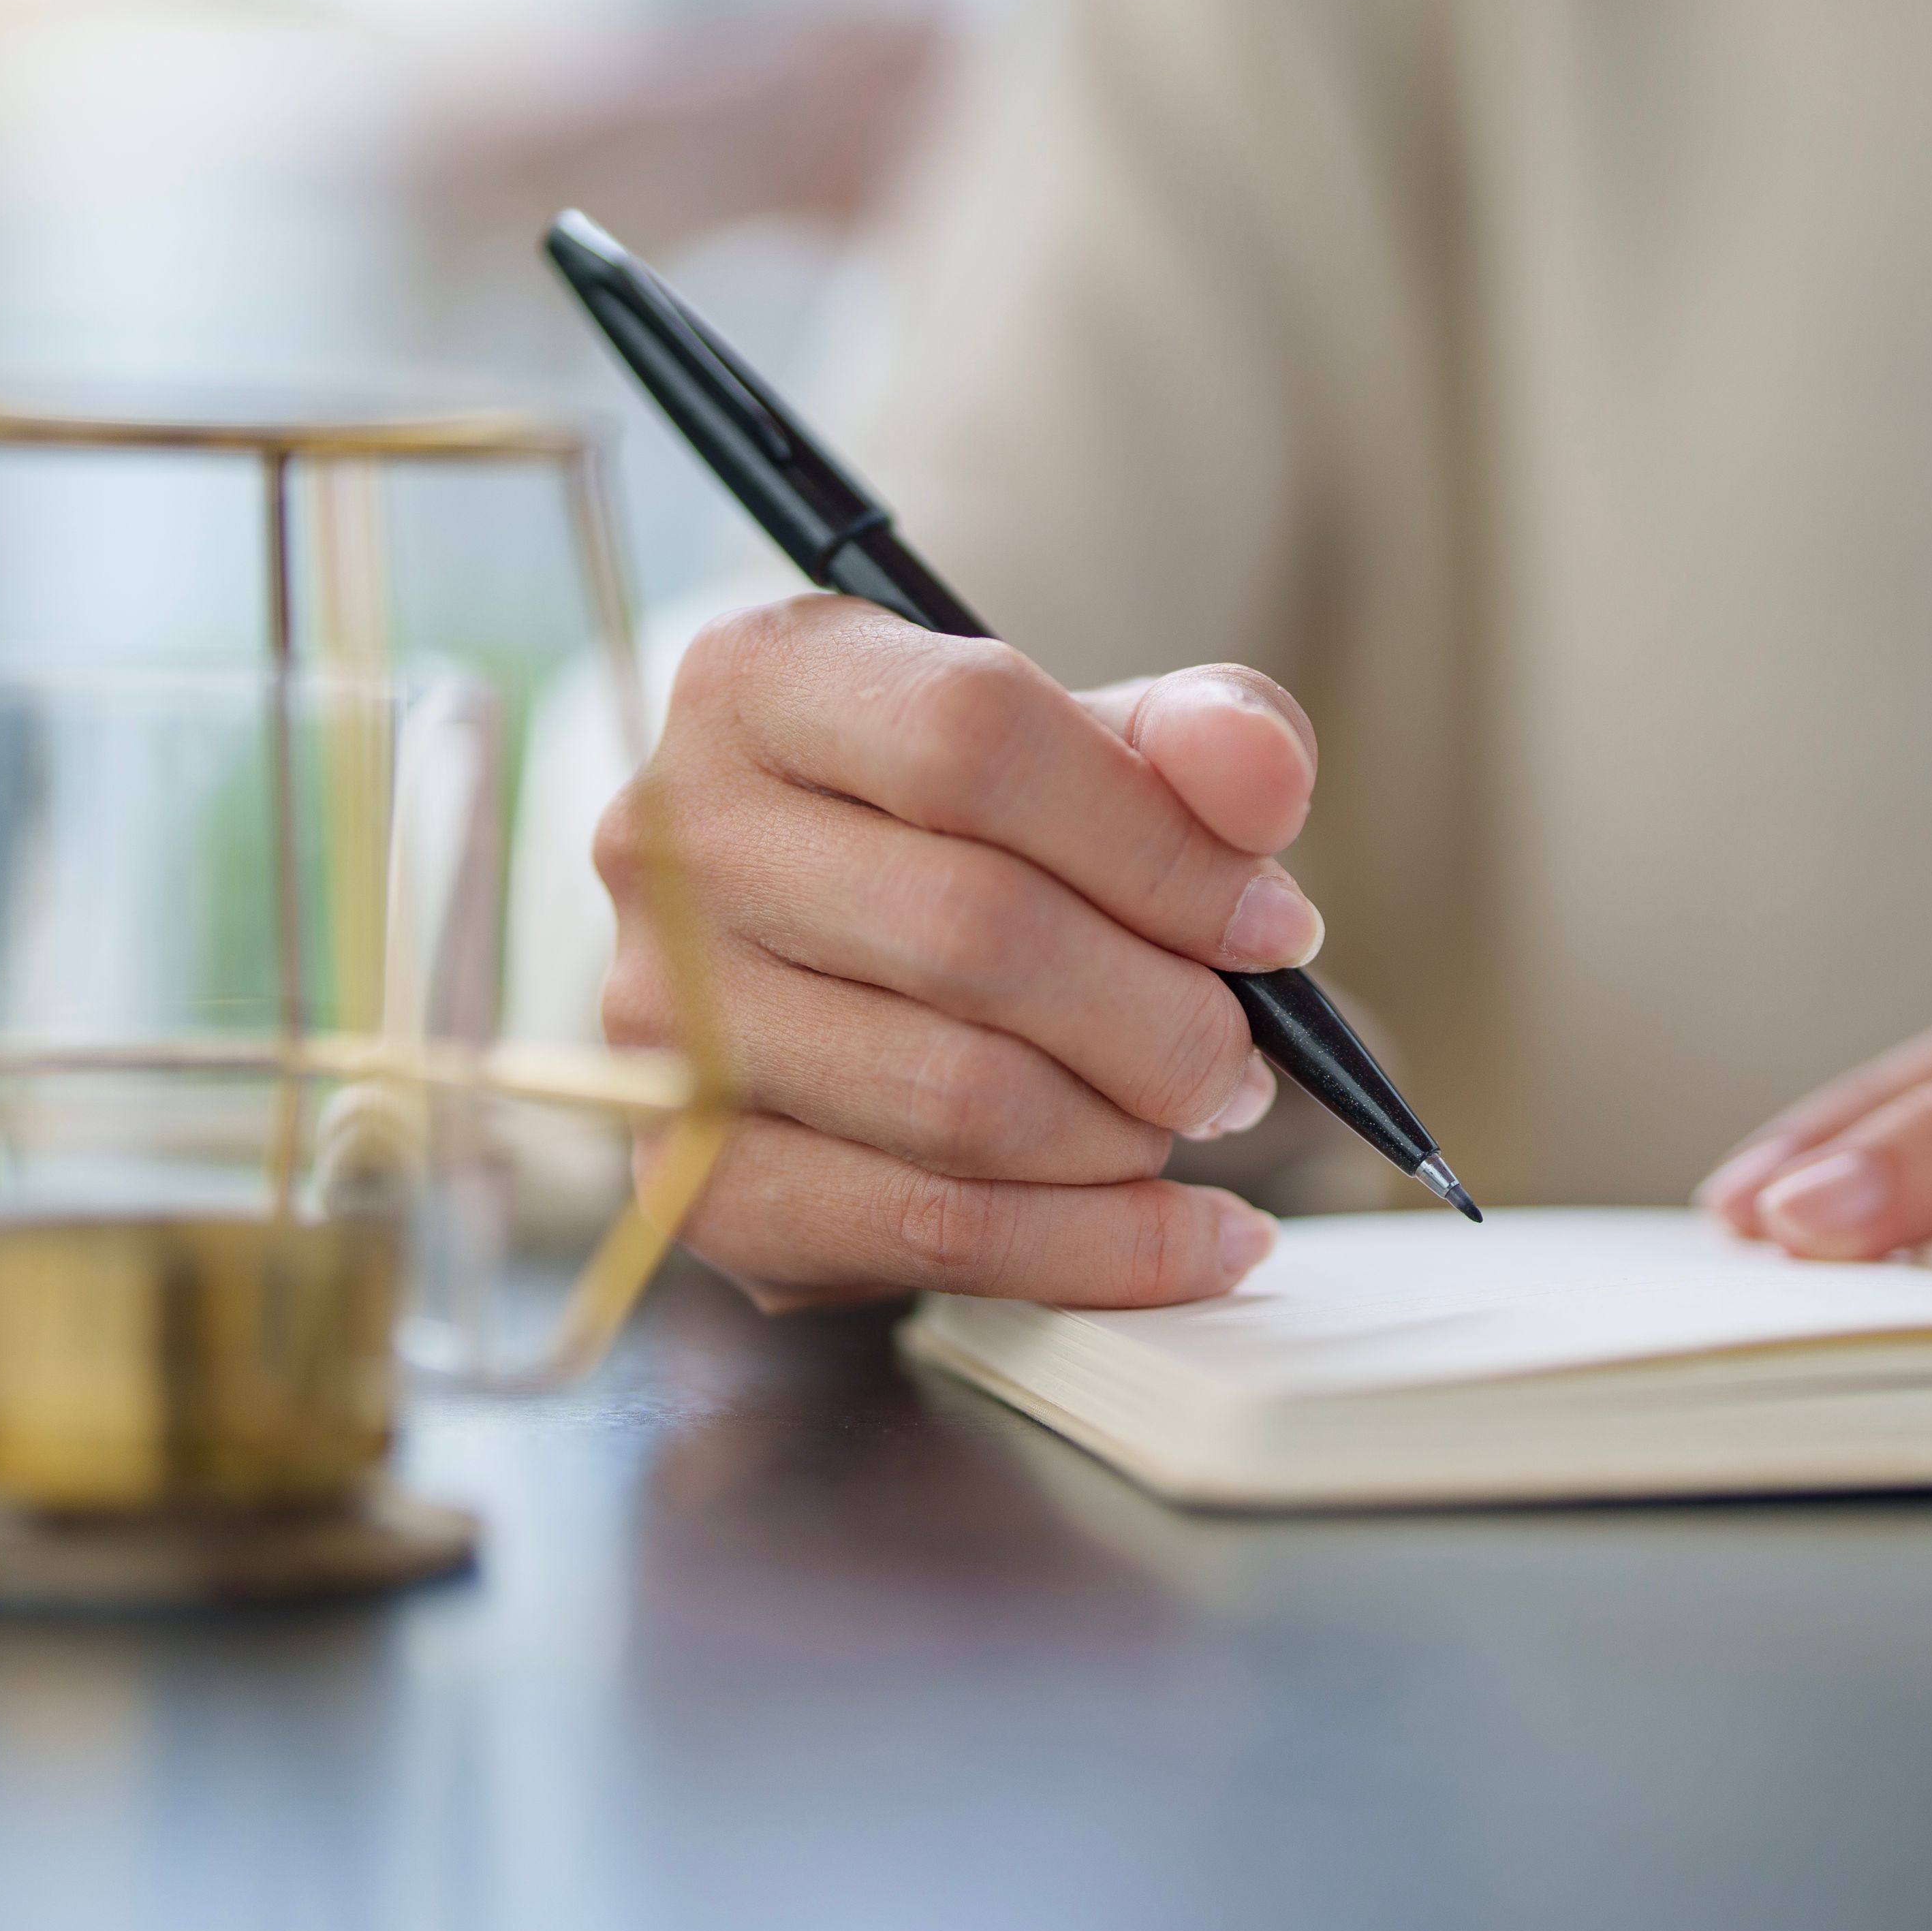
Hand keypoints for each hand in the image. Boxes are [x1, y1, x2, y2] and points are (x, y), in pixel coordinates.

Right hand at [600, 596, 1322, 1307]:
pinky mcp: (693, 1183)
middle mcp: (671, 840)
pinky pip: (934, 1233)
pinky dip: (1101, 1251)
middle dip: (1161, 1019)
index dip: (1159, 846)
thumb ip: (1198, 735)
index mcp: (760, 679)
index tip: (1273, 927)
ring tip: (1181, 1122)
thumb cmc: (977, 840)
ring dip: (1126, 1134)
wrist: (827, 975)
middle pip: (973, 933)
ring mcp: (659, 1024)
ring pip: (960, 1100)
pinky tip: (1190, 1236)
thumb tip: (1264, 778)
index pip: (976, 736)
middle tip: (1240, 1062)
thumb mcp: (1091, 745)